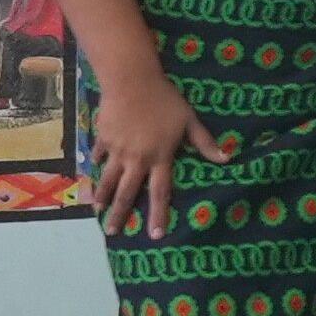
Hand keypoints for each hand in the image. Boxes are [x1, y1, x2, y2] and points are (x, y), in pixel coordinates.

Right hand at [88, 70, 224, 237]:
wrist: (132, 82)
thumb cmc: (165, 100)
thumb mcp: (189, 120)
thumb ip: (204, 142)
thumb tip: (226, 159)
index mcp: (159, 158)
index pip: (160, 192)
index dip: (158, 214)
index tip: (156, 234)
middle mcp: (137, 159)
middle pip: (127, 192)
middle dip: (120, 214)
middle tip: (113, 232)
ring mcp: (117, 150)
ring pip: (107, 179)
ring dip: (101, 197)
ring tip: (96, 212)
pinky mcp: (103, 138)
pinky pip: (99, 156)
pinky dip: (95, 165)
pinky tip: (90, 174)